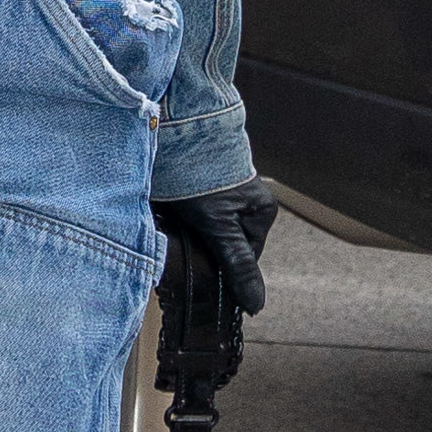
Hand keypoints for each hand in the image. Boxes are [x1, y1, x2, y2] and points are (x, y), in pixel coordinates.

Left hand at [153, 176, 279, 315]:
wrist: (180, 125)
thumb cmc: (202, 175)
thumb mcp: (219, 226)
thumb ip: (237, 264)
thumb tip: (257, 306)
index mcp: (262, 211)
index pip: (243, 255)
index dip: (221, 262)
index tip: (199, 261)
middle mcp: (247, 199)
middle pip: (224, 240)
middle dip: (203, 243)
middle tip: (183, 234)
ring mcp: (225, 188)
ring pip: (207, 224)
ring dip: (189, 226)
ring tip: (174, 217)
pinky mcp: (202, 178)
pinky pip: (193, 205)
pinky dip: (181, 210)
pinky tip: (169, 206)